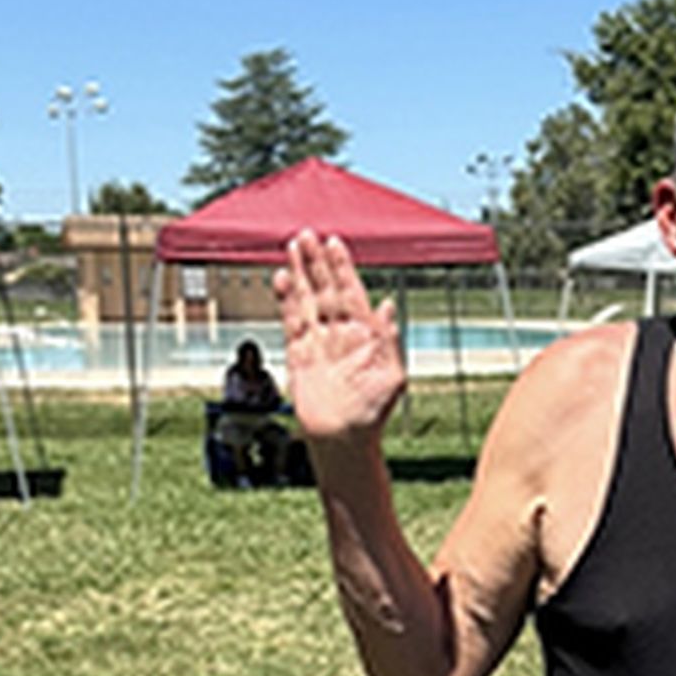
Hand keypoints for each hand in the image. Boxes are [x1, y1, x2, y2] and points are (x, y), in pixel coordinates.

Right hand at [273, 229, 404, 441]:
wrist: (344, 440)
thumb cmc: (373, 413)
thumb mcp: (393, 375)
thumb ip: (388, 339)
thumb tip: (388, 306)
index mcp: (365, 334)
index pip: (352, 291)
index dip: (343, 267)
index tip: (335, 243)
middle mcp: (341, 333)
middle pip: (326, 288)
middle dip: (317, 262)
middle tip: (307, 235)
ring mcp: (319, 342)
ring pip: (307, 299)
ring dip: (300, 274)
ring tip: (293, 248)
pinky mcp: (299, 354)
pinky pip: (291, 320)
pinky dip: (286, 300)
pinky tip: (283, 280)